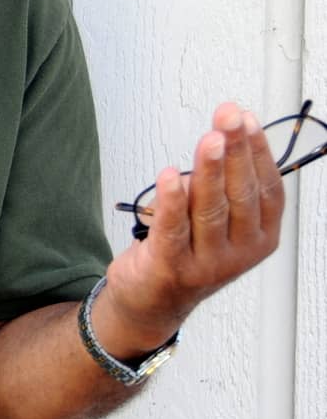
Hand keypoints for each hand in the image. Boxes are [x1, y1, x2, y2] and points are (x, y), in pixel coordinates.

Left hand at [96, 101, 284, 353]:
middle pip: (241, 195)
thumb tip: (222, 138)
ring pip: (210, 208)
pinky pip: (172, 228)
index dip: (258, 152)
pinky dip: (171, 199)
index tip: (247, 119)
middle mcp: (239, 253)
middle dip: (235, 150)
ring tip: (209, 138)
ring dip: (210, 169)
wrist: (152, 302)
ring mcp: (206, 264)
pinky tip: (168, 175)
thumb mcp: (219, 221)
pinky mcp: (170, 267)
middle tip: (228, 116)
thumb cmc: (188, 250)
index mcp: (260, 238)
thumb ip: (224, 186)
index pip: (267, 190)